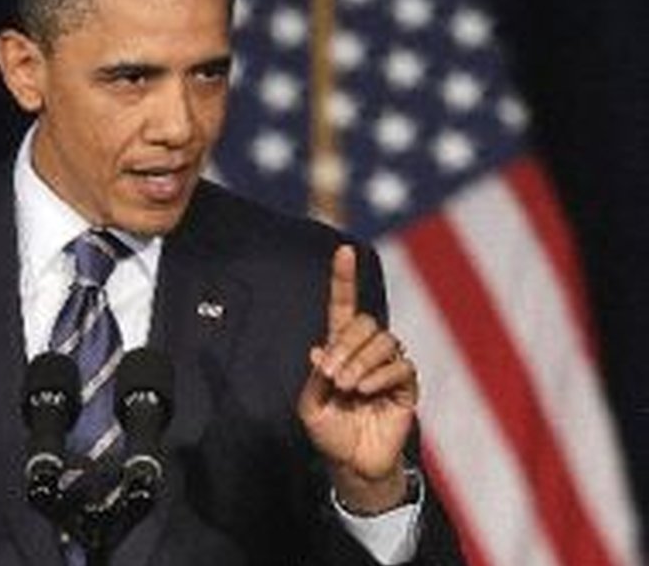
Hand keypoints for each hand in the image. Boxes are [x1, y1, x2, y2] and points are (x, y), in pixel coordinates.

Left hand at [297, 245, 417, 513]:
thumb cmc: (329, 434)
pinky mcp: (406, 387)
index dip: (343, 279)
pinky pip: (401, 366)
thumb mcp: (310, 406)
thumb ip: (315, 378)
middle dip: (346, 345)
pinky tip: (366, 392)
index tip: (343, 250)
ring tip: (348, 387)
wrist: (352, 465)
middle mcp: (365, 353)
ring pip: (385, 341)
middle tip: (332, 375)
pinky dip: (381, 375)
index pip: (343, 307)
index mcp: (339, 350)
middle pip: (366, 323)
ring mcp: (388, 368)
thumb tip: (321, 349)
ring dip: (362, 362)